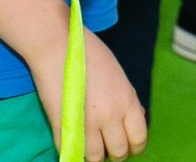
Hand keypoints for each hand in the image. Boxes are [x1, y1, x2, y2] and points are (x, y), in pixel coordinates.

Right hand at [33, 29, 149, 160]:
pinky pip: (71, 152)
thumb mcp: (117, 74)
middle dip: (114, 152)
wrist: (56, 44)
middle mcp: (111, 116)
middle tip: (106, 145)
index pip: (139, 139)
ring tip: (89, 145)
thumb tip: (137, 118)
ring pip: (95, 158)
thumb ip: (127, 99)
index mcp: (127, 101)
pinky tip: (72, 140)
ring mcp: (87, 124)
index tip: (127, 145)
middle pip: (119, 152)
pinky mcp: (64, 127)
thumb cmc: (88, 52)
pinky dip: (72, 150)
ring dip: (93, 155)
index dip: (134, 146)